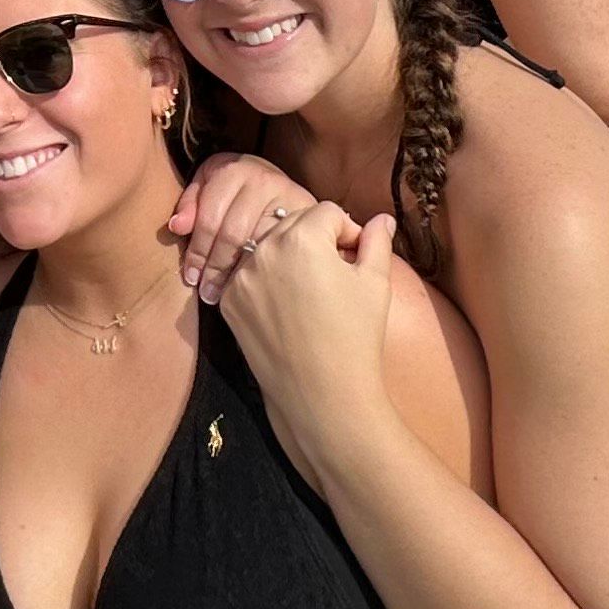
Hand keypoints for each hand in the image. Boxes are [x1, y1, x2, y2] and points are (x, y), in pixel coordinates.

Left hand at [166, 150, 317, 306]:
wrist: (279, 183)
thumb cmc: (235, 187)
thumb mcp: (208, 184)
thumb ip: (190, 204)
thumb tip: (177, 227)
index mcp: (232, 170)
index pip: (209, 219)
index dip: (197, 251)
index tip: (190, 277)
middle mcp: (261, 179)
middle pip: (232, 233)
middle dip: (216, 268)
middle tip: (207, 293)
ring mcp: (287, 195)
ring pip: (259, 243)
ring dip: (239, 273)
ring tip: (226, 294)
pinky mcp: (307, 212)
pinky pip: (283, 247)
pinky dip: (265, 267)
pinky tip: (254, 283)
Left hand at [195, 188, 402, 481]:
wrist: (321, 395)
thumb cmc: (355, 337)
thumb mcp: (375, 284)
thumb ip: (376, 242)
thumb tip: (381, 219)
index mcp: (302, 237)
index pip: (327, 213)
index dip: (347, 233)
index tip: (356, 260)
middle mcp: (263, 249)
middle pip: (293, 224)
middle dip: (315, 241)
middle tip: (334, 276)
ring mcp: (240, 276)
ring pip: (267, 248)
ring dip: (288, 258)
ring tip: (310, 293)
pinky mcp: (227, 301)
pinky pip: (248, 275)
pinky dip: (265, 282)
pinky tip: (287, 309)